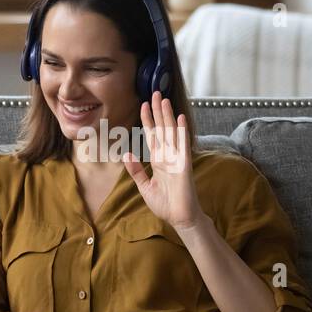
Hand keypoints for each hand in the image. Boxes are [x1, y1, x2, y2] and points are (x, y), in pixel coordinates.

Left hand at [123, 90, 203, 230]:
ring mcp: (177, 159)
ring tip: (164, 99)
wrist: (179, 218)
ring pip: (171, 132)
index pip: (152, 135)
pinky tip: (180, 118)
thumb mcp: (144, 186)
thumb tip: (127, 154)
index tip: (143, 105)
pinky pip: (183, 145)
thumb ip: (136, 170)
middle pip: (162, 128)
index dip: (148, 120)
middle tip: (155, 93)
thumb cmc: (165, 204)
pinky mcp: (184, 165)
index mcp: (159, 160)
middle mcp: (168, 156)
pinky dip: (182, 131)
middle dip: (158, 111)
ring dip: (168, 116)